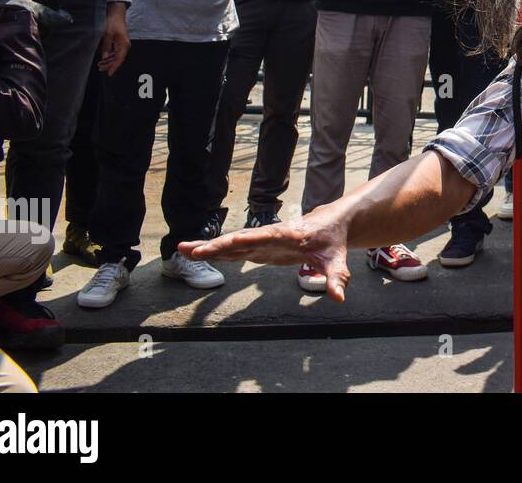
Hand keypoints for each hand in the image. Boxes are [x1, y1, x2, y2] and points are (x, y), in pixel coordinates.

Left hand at [99, 3, 129, 74]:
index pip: (119, 59)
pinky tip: (104, 59)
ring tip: (100, 65)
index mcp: (124, 44)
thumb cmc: (113, 23)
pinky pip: (115, 52)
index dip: (114, 67)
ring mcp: (123, 44)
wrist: (116, 14)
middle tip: (100, 68)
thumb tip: (104, 57)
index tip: (109, 73)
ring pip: (116, 56)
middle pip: (118, 59)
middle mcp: (125, 46)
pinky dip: (109, 56)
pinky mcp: (120, 43)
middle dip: (109, 64)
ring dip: (108, 61)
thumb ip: (106, 47)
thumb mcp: (107, 35)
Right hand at [179, 204, 351, 302]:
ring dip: (209, 246)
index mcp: (288, 235)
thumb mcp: (337, 261)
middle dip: (216, 245)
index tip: (226, 242)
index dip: (245, 240)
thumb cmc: (332, 242)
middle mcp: (270, 235)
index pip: (264, 237)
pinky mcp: (259, 247)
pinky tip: (198, 254)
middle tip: (191, 250)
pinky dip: (217, 252)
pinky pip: (235, 250)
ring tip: (183, 249)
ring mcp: (262, 240)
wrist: (329, 224)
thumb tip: (338, 297)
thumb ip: (336, 278)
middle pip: (240, 239)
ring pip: (233, 243)